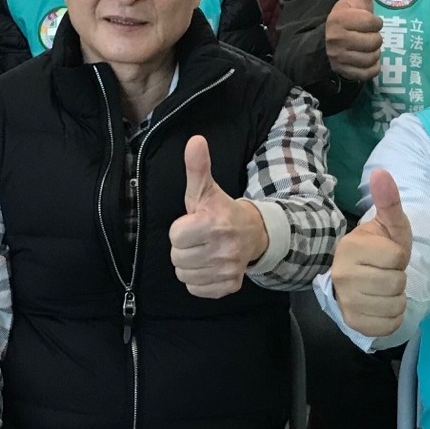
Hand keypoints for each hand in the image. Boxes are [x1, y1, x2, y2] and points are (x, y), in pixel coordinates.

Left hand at [169, 135, 266, 297]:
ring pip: (184, 275)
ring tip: (203, 251)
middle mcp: (224, 248)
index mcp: (215, 223)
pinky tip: (209, 265)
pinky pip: (196, 288)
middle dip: (184, 248)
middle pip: (177, 258)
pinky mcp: (230, 286)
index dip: (181, 229)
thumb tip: (194, 140)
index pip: (175, 236)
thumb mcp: (205, 189)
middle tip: (198, 238)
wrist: (254, 233)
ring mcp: (228, 269)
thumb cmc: (221, 210)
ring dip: (189, 264)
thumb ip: (197, 167)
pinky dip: (199, 279)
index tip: (193, 223)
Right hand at [325, 0, 384, 81]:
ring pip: (372, 58)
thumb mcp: (354, 0)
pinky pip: (369, 73)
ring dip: (374, 53)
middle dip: (375, 38)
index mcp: (340, 19)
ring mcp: (339, 57)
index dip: (374, 22)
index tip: (367, 22)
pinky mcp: (344, 72)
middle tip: (366, 35)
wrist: (326, 42)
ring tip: (366, 47)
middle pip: (375, 42)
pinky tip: (367, 60)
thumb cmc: (346, 19)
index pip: (373, 23)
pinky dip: (372, 67)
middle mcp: (337, 39)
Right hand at [331, 169, 413, 336]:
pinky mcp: (353, 323)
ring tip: (383, 289)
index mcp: (350, 248)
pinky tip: (381, 306)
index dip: (399, 256)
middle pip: (397, 284)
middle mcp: (343, 276)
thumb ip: (388, 201)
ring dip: (396, 299)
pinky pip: (389, 325)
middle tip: (385, 273)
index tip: (386, 256)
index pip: (397, 258)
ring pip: (395, 305)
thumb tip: (381, 172)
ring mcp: (346, 301)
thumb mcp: (388, 225)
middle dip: (398, 278)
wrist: (355, 275)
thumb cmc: (377, 249)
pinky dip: (392, 318)